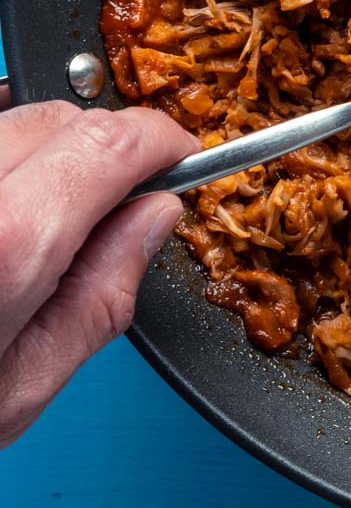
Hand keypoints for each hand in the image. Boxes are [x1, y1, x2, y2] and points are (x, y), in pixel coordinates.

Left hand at [0, 98, 191, 446]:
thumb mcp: (17, 391)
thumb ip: (100, 296)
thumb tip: (152, 221)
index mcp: (5, 245)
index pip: (112, 140)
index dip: (160, 144)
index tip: (176, 162)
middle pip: (58, 117)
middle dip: (98, 151)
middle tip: (104, 213)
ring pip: (1, 116)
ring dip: (32, 154)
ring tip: (20, 229)